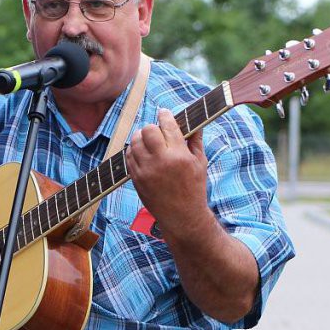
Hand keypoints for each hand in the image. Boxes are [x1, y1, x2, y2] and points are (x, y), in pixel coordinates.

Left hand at [126, 109, 209, 236]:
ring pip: (134, 141)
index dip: (165, 115)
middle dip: (152, 127)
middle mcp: (160, 161)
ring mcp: (145, 171)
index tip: (164, 113)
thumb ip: (195, 141)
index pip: (167, 125)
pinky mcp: (136, 179)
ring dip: (141, 137)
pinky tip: (142, 153)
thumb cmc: (194, 189)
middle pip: (147, 130)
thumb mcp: (200, 163)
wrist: (182, 217)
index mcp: (179, 155)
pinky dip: (134, 150)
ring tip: (149, 141)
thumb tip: (195, 122)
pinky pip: (128, 156)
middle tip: (157, 131)